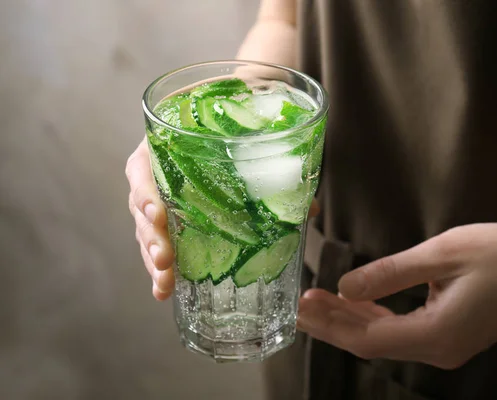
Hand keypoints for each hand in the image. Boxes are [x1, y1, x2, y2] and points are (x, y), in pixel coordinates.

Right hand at [125, 138, 319, 299]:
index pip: (142, 169)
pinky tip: (165, 291)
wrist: (217, 117)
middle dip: (151, 238)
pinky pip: (160, 242)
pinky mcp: (169, 219)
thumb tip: (310, 209)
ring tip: (165, 284)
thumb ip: (270, 160)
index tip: (159, 214)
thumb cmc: (225, 125)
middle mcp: (154, 175)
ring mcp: (159, 199)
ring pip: (147, 232)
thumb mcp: (242, 134)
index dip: (146, 192)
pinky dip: (162, 267)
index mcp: (163, 147)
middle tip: (165, 260)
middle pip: (142, 209)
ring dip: (154, 259)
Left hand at [297, 223, 496, 368]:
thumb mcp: (440, 255)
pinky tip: (359, 303)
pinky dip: (377, 317)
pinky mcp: (453, 334)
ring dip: (354, 320)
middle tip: (302, 304)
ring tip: (321, 301)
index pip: (367, 339)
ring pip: (387, 337)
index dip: (330, 324)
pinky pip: (404, 330)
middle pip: (372, 343)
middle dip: (335, 323)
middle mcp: (439, 350)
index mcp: (435, 335)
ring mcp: (447, 346)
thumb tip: (344, 288)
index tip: (302, 307)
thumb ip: (388, 273)